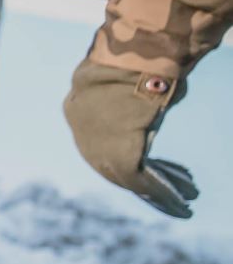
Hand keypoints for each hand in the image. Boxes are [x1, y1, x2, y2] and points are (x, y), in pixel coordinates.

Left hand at [63, 59, 197, 218]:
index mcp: (78, 111)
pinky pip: (140, 180)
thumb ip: (126, 104)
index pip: (101, 146)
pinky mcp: (118, 154)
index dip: (129, 160)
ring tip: (185, 205)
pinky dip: (162, 193)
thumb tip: (144, 111)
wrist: (134, 57)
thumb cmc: (137, 61)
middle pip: (113, 168)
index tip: (151, 169)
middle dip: (145, 183)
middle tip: (171, 196)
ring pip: (128, 179)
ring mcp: (97, 146)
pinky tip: (182, 202)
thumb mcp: (123, 83)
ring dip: (159, 195)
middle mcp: (83, 134)